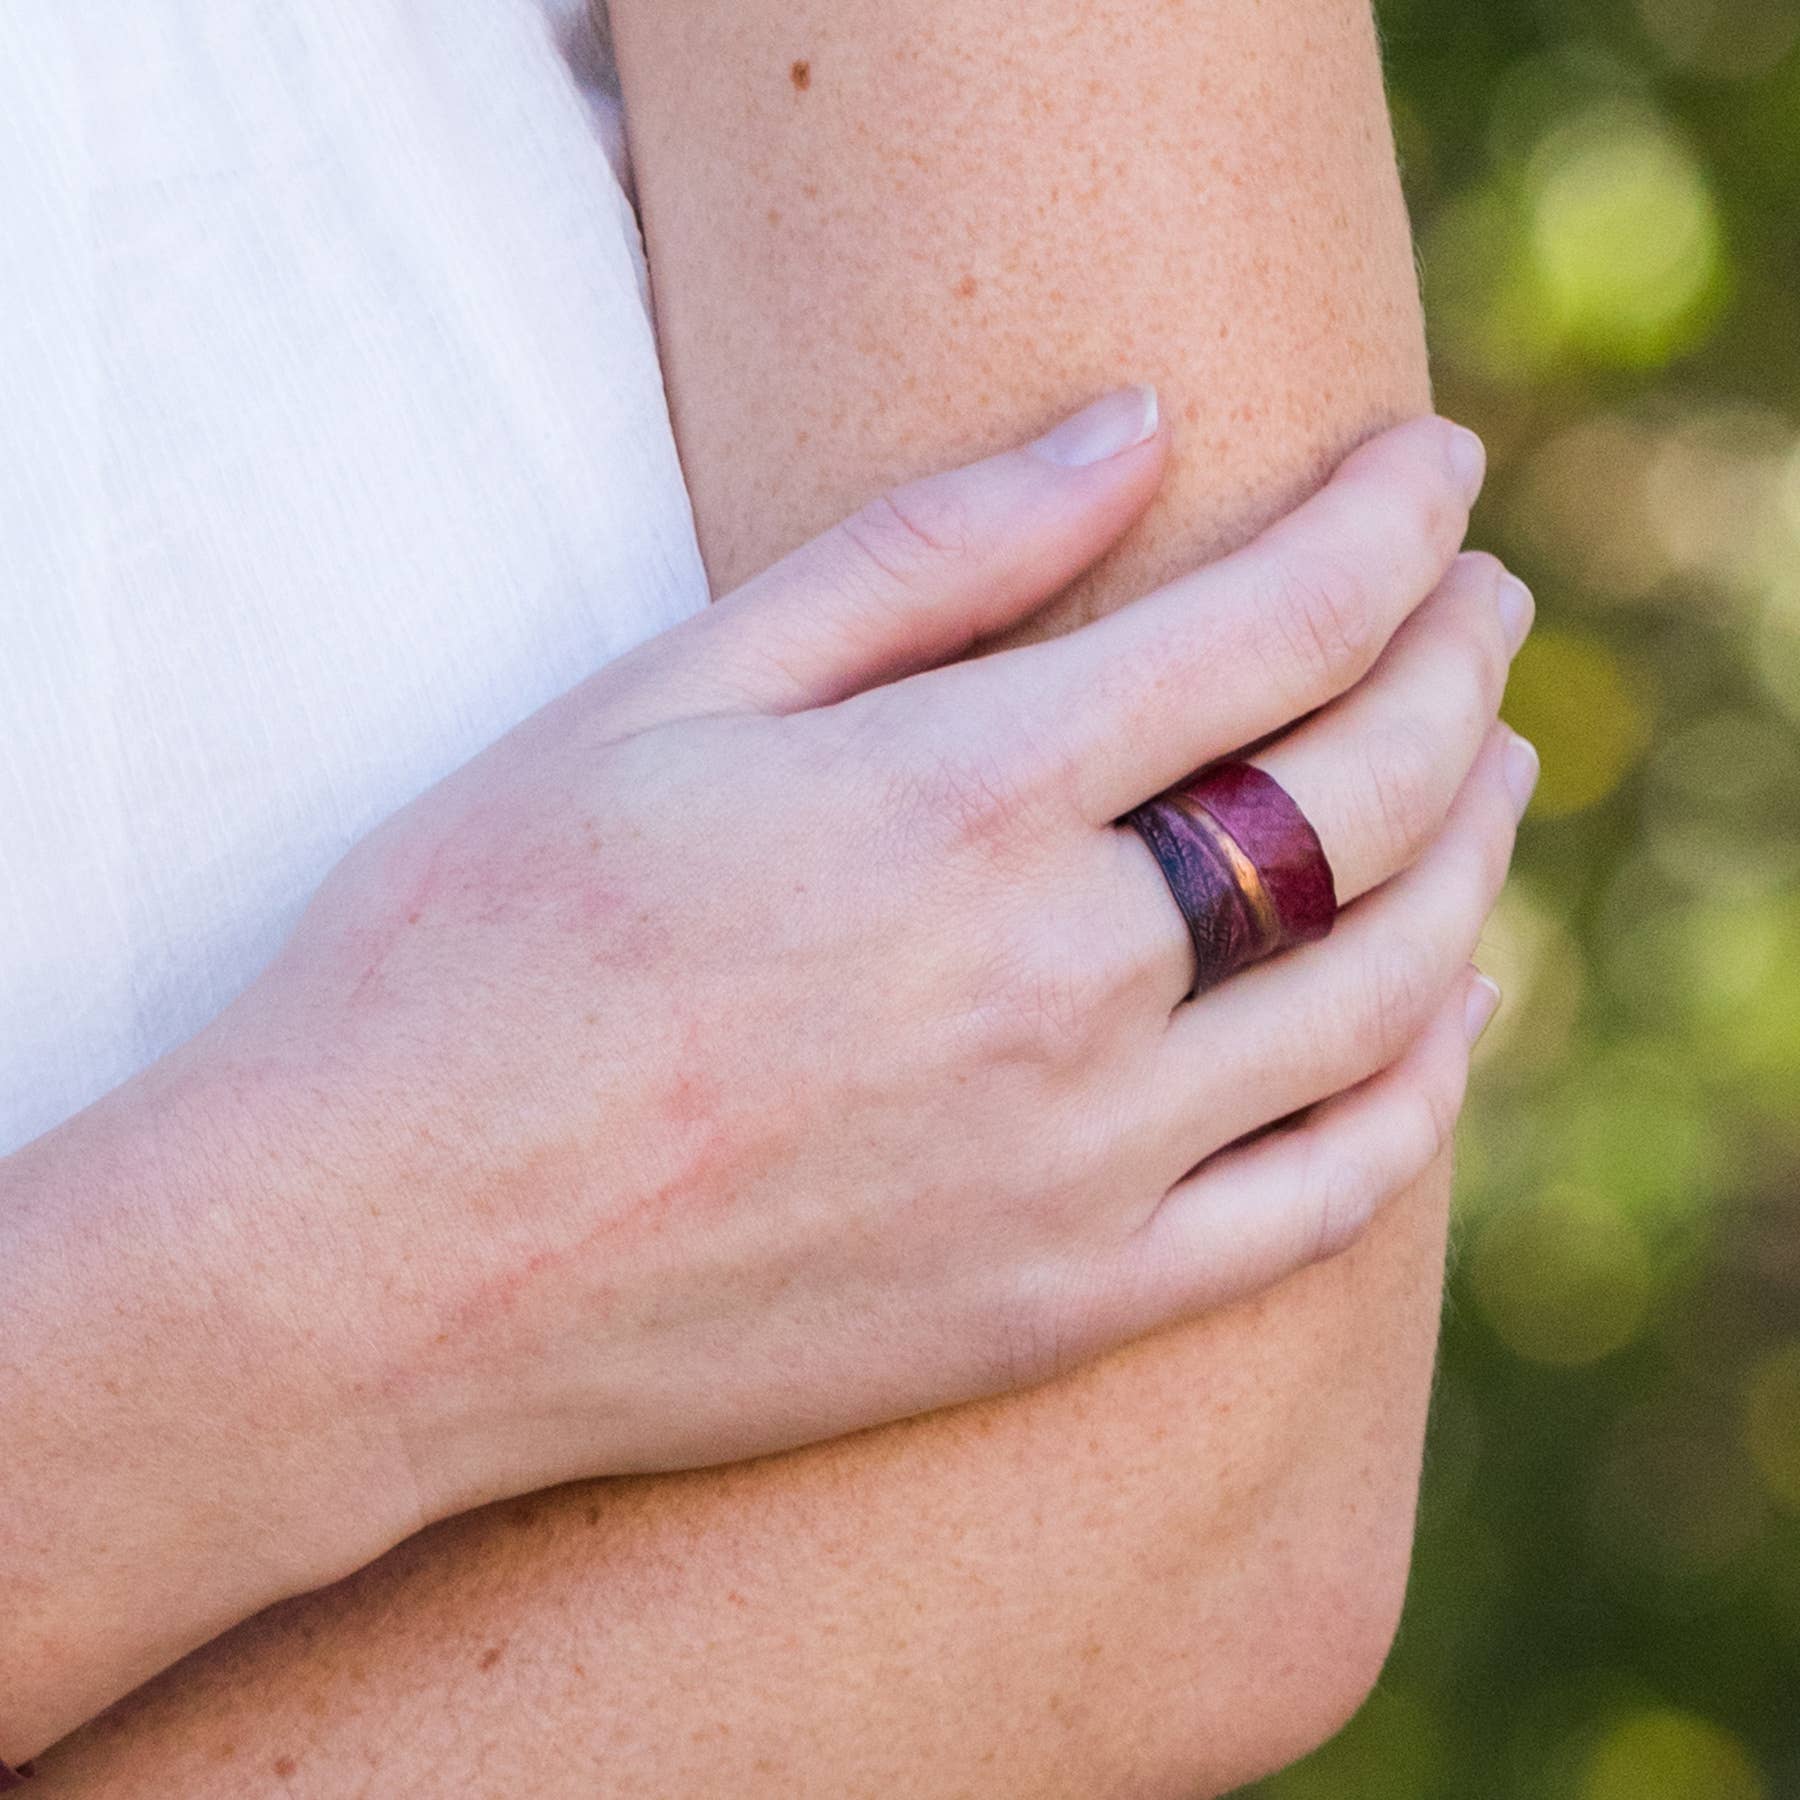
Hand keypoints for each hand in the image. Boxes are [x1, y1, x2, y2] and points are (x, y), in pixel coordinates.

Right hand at [215, 395, 1531, 1524]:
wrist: (375, 1270)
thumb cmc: (472, 953)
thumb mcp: (667, 695)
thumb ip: (921, 554)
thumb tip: (1128, 430)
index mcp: (953, 801)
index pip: (1271, 626)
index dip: (1386, 528)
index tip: (1434, 472)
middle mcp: (1056, 984)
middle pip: (1365, 796)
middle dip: (1455, 666)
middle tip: (1479, 604)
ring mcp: (1077, 1167)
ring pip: (1386, 991)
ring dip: (1474, 855)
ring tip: (1495, 775)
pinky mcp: (1058, 1308)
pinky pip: (1324, 1203)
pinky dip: (1421, 1094)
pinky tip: (1448, 1017)